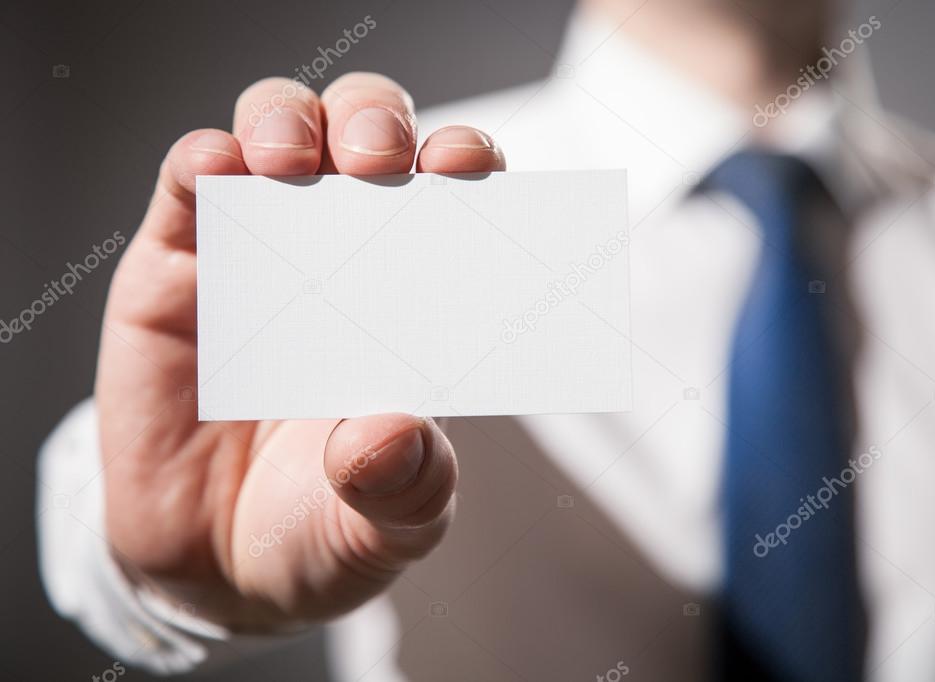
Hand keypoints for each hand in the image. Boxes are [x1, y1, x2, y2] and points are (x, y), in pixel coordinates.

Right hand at [95, 73, 504, 628]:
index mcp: (417, 302)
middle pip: (369, 136)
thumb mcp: (380, 529)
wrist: (215, 569)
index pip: (455, 201)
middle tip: (379, 163)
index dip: (468, 168)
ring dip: (289, 122)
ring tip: (289, 163)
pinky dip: (202, 163)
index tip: (470, 172)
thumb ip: (403, 489)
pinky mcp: (178, 265)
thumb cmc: (320, 530)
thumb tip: (389, 434)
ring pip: (279, 131)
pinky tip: (216, 174)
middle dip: (378, 123)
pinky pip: (188, 185)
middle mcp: (345, 258)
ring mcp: (260, 252)